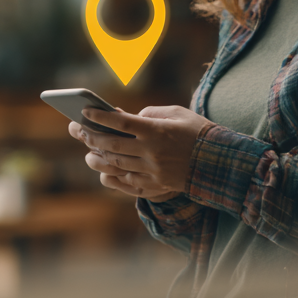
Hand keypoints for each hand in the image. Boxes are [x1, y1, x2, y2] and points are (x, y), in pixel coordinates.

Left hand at [67, 105, 212, 200]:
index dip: (101, 117)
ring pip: (116, 165)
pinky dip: (112, 177)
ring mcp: (152, 171)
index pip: (121, 123)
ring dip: (97, 158)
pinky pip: (127, 183)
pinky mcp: (156, 186)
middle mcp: (151, 152)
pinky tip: (104, 172)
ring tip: (87, 152)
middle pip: (112, 144)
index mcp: (157, 131)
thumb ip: (152, 113)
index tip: (85, 112)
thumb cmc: (199, 133)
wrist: (220, 164)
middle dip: (90, 136)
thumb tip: (130, 118)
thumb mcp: (178, 113)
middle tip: (77, 130)